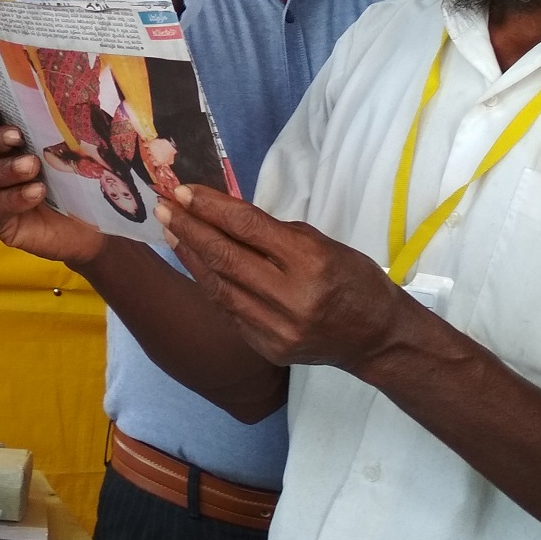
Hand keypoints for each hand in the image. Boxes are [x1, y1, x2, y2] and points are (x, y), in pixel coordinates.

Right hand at [0, 100, 104, 267]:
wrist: (93, 225)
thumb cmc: (81, 178)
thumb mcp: (75, 146)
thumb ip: (63, 122)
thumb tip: (76, 84)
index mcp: (5, 137)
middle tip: (17, 137)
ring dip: (6, 168)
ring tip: (32, 166)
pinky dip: (13, 198)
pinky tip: (36, 192)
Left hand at [154, 182, 413, 371]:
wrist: (376, 338)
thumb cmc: (353, 280)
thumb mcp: (322, 244)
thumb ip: (274, 234)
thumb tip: (225, 215)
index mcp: (309, 262)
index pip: (248, 227)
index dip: (211, 207)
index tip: (183, 191)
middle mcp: (290, 297)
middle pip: (225, 257)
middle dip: (190, 229)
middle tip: (164, 207)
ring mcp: (276, 328)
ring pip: (219, 287)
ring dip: (190, 256)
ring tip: (171, 232)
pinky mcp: (267, 348)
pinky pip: (228, 310)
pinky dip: (209, 284)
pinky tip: (195, 264)